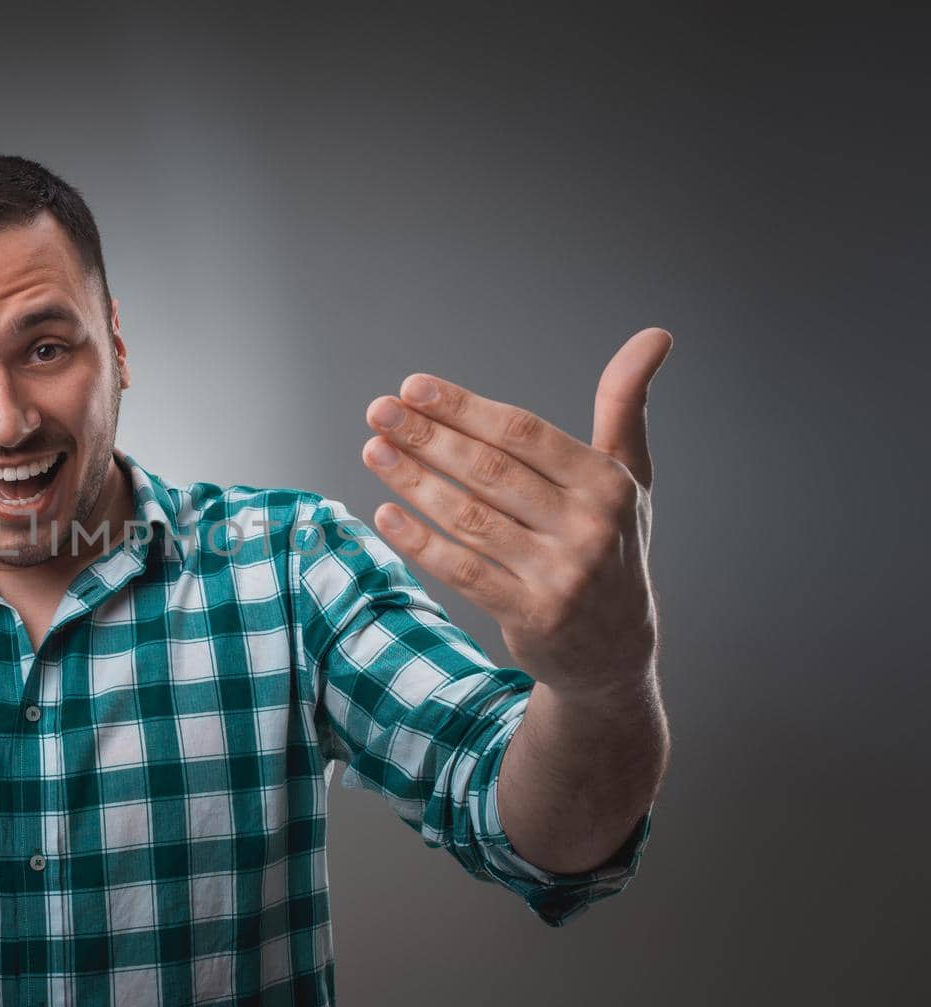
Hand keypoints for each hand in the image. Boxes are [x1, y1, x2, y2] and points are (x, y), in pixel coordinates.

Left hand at [359, 328, 671, 697]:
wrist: (616, 650)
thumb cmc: (612, 544)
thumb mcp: (627, 476)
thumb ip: (626, 405)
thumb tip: (655, 334)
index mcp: (607, 484)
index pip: (523, 433)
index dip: (464, 407)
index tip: (413, 387)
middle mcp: (589, 527)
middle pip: (490, 470)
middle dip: (427, 436)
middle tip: (378, 411)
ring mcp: (561, 575)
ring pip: (470, 518)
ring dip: (414, 481)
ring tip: (373, 450)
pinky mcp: (532, 616)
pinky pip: (463, 571)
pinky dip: (420, 541)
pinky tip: (385, 512)